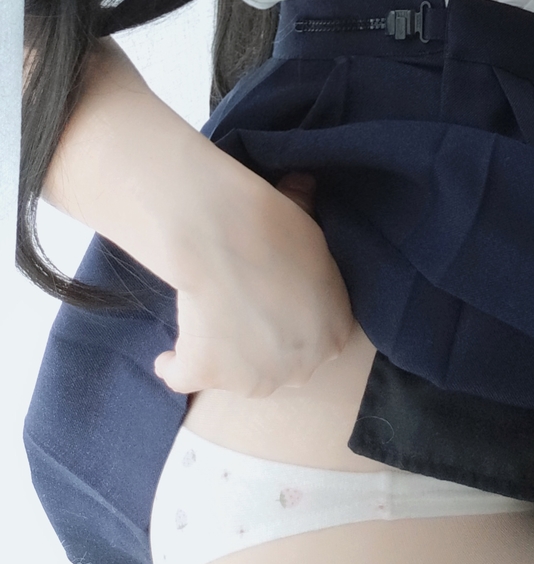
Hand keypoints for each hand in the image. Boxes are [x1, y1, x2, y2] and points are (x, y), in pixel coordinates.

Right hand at [153, 171, 354, 396]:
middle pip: (282, 363)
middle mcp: (301, 367)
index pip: (319, 334)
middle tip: (244, 314)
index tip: (276, 304)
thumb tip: (305, 184)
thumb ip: (308, 216)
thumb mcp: (309, 221)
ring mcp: (254, 379)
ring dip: (224, 359)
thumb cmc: (277, 228)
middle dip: (266, 346)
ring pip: (239, 377)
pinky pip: (184, 378)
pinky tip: (170, 355)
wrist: (227, 240)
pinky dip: (175, 367)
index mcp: (334, 332)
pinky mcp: (206, 376)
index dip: (294, 319)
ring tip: (208, 328)